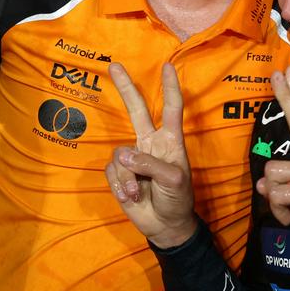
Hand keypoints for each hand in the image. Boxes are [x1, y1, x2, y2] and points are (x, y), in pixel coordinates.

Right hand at [104, 63, 196, 248]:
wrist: (165, 225)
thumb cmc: (177, 199)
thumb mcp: (173, 181)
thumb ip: (150, 165)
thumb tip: (123, 155)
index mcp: (170, 141)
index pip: (171, 109)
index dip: (170, 88)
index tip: (168, 67)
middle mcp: (150, 144)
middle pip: (136, 110)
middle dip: (125, 88)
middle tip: (114, 65)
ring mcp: (133, 158)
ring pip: (120, 155)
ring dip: (128, 178)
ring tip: (140, 194)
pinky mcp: (118, 174)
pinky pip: (112, 172)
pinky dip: (120, 186)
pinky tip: (131, 198)